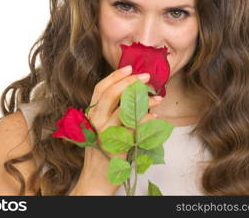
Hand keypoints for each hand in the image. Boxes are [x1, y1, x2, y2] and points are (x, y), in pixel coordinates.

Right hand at [71, 66, 162, 194]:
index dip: (116, 76)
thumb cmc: (102, 153)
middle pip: (110, 93)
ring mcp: (104, 133)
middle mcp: (94, 121)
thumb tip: (131, 93)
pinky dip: (146, 120)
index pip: (101, 88)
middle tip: (146, 77)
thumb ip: (111, 112)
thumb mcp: (101, 128)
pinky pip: (133, 127)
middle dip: (130, 81)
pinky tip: (154, 117)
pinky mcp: (115, 145)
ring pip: (124, 109)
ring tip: (157, 98)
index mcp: (91, 114)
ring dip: (143, 100)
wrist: (95, 180)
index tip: (130, 67)